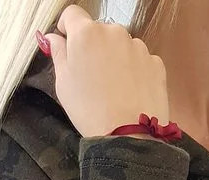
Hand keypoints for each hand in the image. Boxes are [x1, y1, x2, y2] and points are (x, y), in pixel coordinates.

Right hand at [40, 5, 169, 138]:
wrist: (128, 136)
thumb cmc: (90, 111)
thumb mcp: (63, 83)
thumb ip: (58, 53)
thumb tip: (53, 38)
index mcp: (86, 33)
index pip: (72, 14)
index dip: (67, 28)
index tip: (67, 44)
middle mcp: (114, 31)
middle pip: (99, 31)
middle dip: (93, 47)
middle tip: (91, 77)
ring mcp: (137, 46)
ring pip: (121, 45)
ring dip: (115, 59)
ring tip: (112, 89)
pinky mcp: (155, 62)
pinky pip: (140, 60)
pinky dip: (134, 71)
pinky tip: (129, 92)